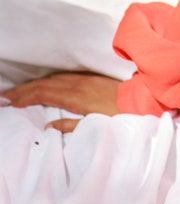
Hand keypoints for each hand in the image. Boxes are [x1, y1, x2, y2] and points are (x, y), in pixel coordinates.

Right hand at [2, 71, 120, 132]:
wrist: (143, 97)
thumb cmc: (121, 114)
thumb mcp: (97, 125)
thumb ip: (72, 126)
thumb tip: (48, 126)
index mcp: (77, 96)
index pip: (44, 94)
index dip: (25, 96)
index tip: (9, 101)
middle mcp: (78, 84)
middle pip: (45, 84)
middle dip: (24, 89)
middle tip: (6, 96)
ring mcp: (84, 79)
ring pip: (53, 79)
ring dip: (34, 84)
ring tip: (19, 91)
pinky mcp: (90, 78)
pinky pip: (63, 77)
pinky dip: (48, 80)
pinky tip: (43, 84)